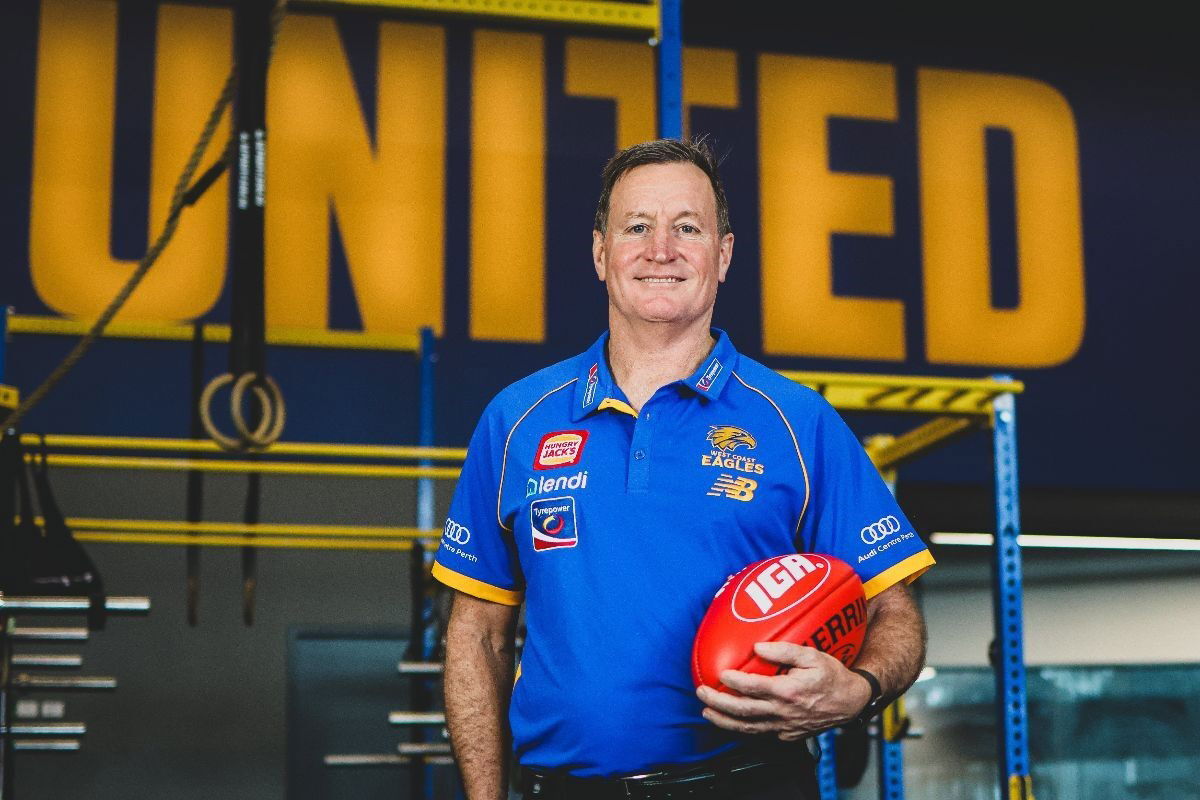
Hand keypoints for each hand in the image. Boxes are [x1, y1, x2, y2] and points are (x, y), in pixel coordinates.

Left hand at [695, 642, 871, 740]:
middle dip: (719, 703)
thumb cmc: (832, 676)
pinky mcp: (787, 735)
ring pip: (748, 728)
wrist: (851, 702)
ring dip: (724, 721)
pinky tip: (731, 721)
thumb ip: (784, 650)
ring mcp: (785, 727)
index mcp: (789, 692)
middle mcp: (784, 713)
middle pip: (743, 711)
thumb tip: (758, 647)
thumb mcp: (813, 656)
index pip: (753, 688)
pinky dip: (742, 728)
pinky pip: (760, 733)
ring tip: (707, 711)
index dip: (733, 681)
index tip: (721, 673)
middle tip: (702, 692)